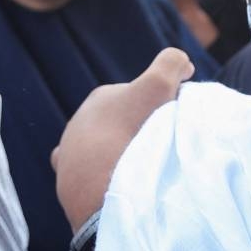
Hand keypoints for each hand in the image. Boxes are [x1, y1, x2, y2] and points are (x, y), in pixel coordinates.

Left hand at [52, 48, 193, 230]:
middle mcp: (80, 121)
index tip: (176, 120)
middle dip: (140, 128)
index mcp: (101, 96)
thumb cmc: (133, 134)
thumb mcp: (159, 86)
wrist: (105, 187)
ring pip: (103, 147)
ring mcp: (70, 152)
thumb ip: (172, 64)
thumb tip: (183, 65)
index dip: (162, 104)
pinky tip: (115, 181)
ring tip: (142, 168)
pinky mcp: (67, 181)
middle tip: (162, 145)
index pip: (140, 95)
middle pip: (121, 121)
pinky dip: (100, 174)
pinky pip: (86, 174)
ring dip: (121, 153)